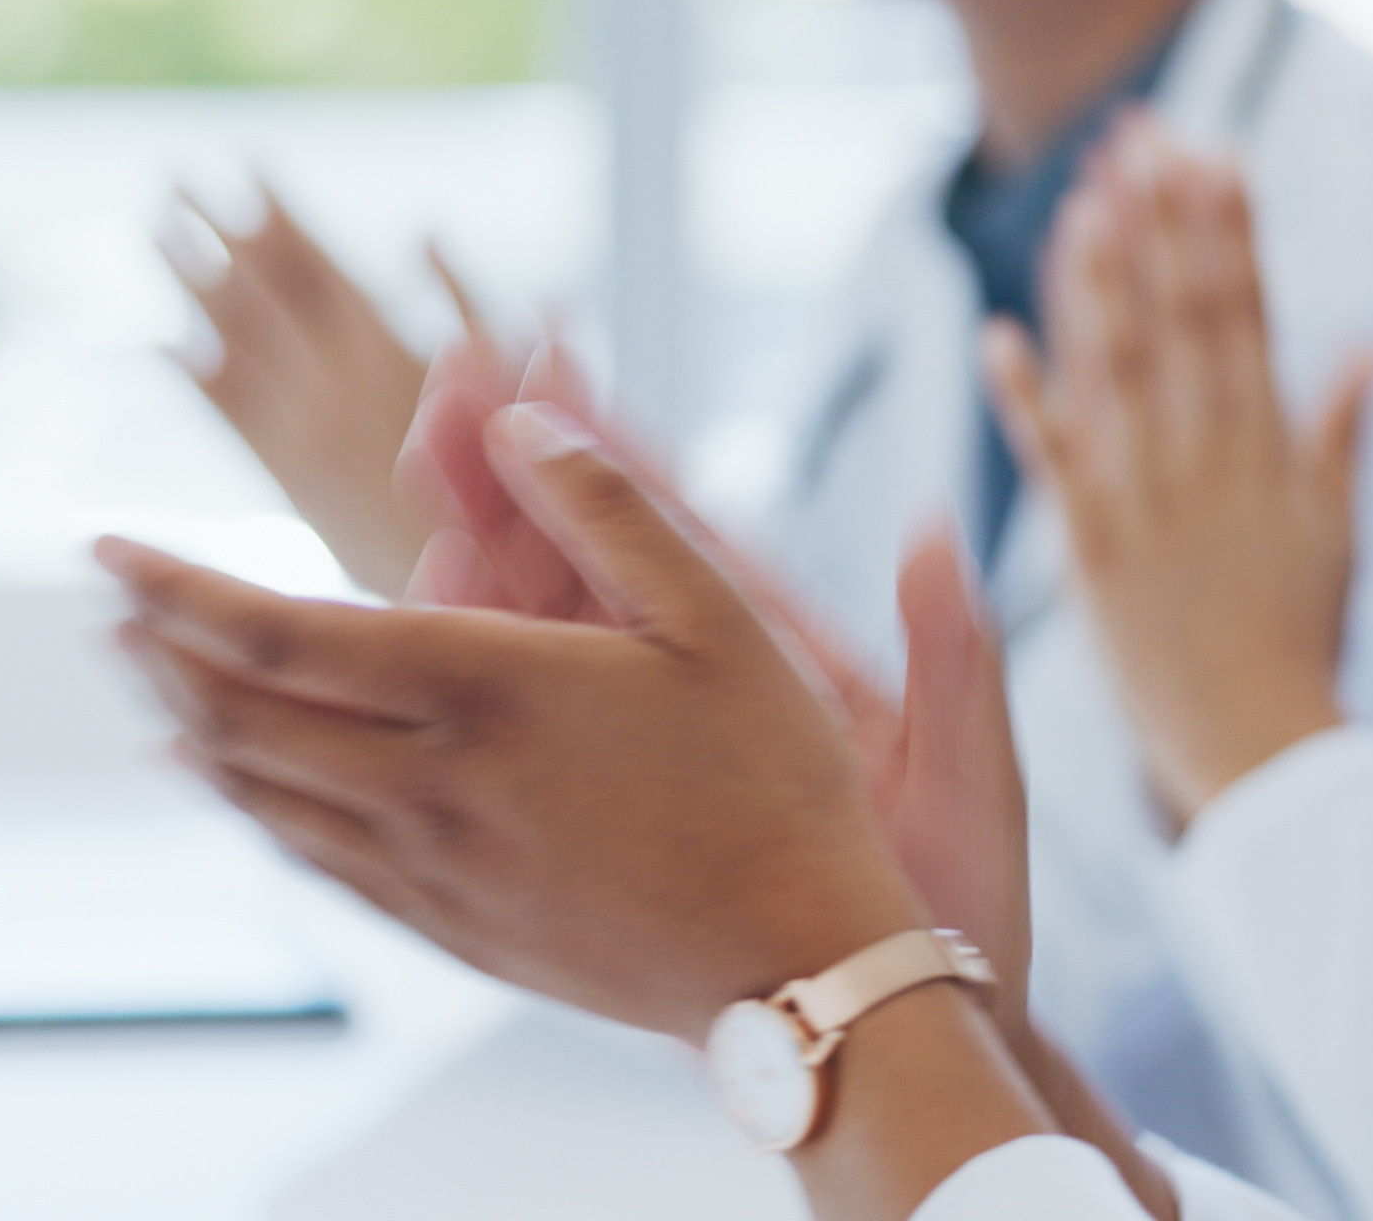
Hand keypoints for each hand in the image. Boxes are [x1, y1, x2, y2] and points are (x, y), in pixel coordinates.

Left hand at [107, 401, 929, 1038]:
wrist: (795, 962)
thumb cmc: (771, 779)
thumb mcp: (715, 615)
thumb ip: (605, 507)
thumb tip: (517, 418)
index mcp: (487, 689)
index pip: (278, 632)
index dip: (176, 586)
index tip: (104, 546)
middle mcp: (432, 783)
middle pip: (239, 714)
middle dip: (158, 647)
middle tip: (108, 599)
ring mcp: (431, 866)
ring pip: (260, 791)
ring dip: (186, 723)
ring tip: (144, 671)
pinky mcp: (449, 926)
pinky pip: (311, 859)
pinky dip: (245, 807)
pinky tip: (226, 782)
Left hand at [165, 181, 509, 597]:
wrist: (482, 608)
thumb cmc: (520, 493)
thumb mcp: (517, 381)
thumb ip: (469, 302)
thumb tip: (426, 227)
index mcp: (386, 355)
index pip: (316, 267)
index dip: (277, 214)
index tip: (242, 161)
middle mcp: (331, 388)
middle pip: (261, 294)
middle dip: (218, 233)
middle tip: (172, 175)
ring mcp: (301, 436)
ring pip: (230, 344)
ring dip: (190, 285)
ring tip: (153, 229)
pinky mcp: (290, 484)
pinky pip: (229, 418)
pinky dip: (192, 376)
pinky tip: (158, 343)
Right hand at [385, 340, 1028, 990]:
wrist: (905, 1018)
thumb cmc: (956, 904)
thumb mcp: (969, 777)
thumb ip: (953, 659)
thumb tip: (938, 533)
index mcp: (789, 657)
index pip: (690, 529)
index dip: (617, 444)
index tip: (553, 354)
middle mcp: (707, 687)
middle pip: (592, 558)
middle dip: (518, 466)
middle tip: (448, 378)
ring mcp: (648, 745)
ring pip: (541, 632)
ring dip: (478, 546)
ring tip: (419, 457)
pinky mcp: (608, 808)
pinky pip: (523, 730)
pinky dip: (464, 672)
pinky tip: (403, 618)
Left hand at [982, 114, 1372, 822]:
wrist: (1262, 746)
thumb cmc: (1303, 638)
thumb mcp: (1340, 529)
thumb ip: (1341, 432)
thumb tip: (1371, 347)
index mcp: (1271, 448)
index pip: (1248, 313)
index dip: (1228, 229)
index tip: (1212, 152)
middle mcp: (1210, 460)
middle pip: (1183, 318)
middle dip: (1161, 223)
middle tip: (1136, 137)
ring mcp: (1149, 502)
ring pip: (1119, 370)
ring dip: (1098, 281)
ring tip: (1080, 200)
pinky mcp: (1093, 551)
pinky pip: (1054, 460)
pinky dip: (1025, 396)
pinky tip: (995, 330)